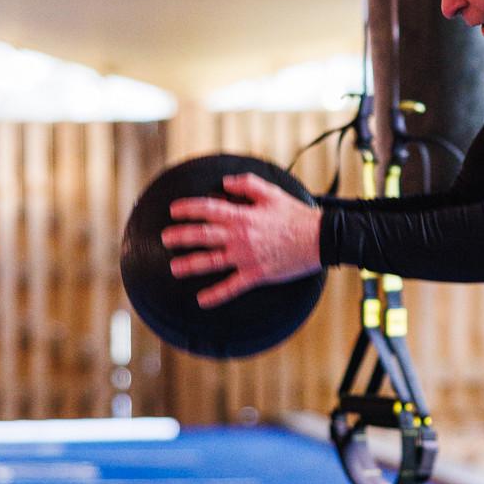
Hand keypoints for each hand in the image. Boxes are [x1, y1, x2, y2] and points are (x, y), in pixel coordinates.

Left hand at [162, 173, 321, 307]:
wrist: (318, 239)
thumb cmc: (296, 215)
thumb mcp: (271, 192)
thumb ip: (246, 185)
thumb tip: (226, 183)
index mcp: (241, 216)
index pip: (207, 209)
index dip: (187, 209)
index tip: (174, 210)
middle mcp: (239, 237)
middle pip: (202, 236)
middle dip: (180, 237)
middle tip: (166, 239)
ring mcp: (245, 258)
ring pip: (211, 262)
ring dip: (190, 265)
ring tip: (174, 268)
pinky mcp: (256, 275)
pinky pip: (232, 287)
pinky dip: (216, 295)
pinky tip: (202, 300)